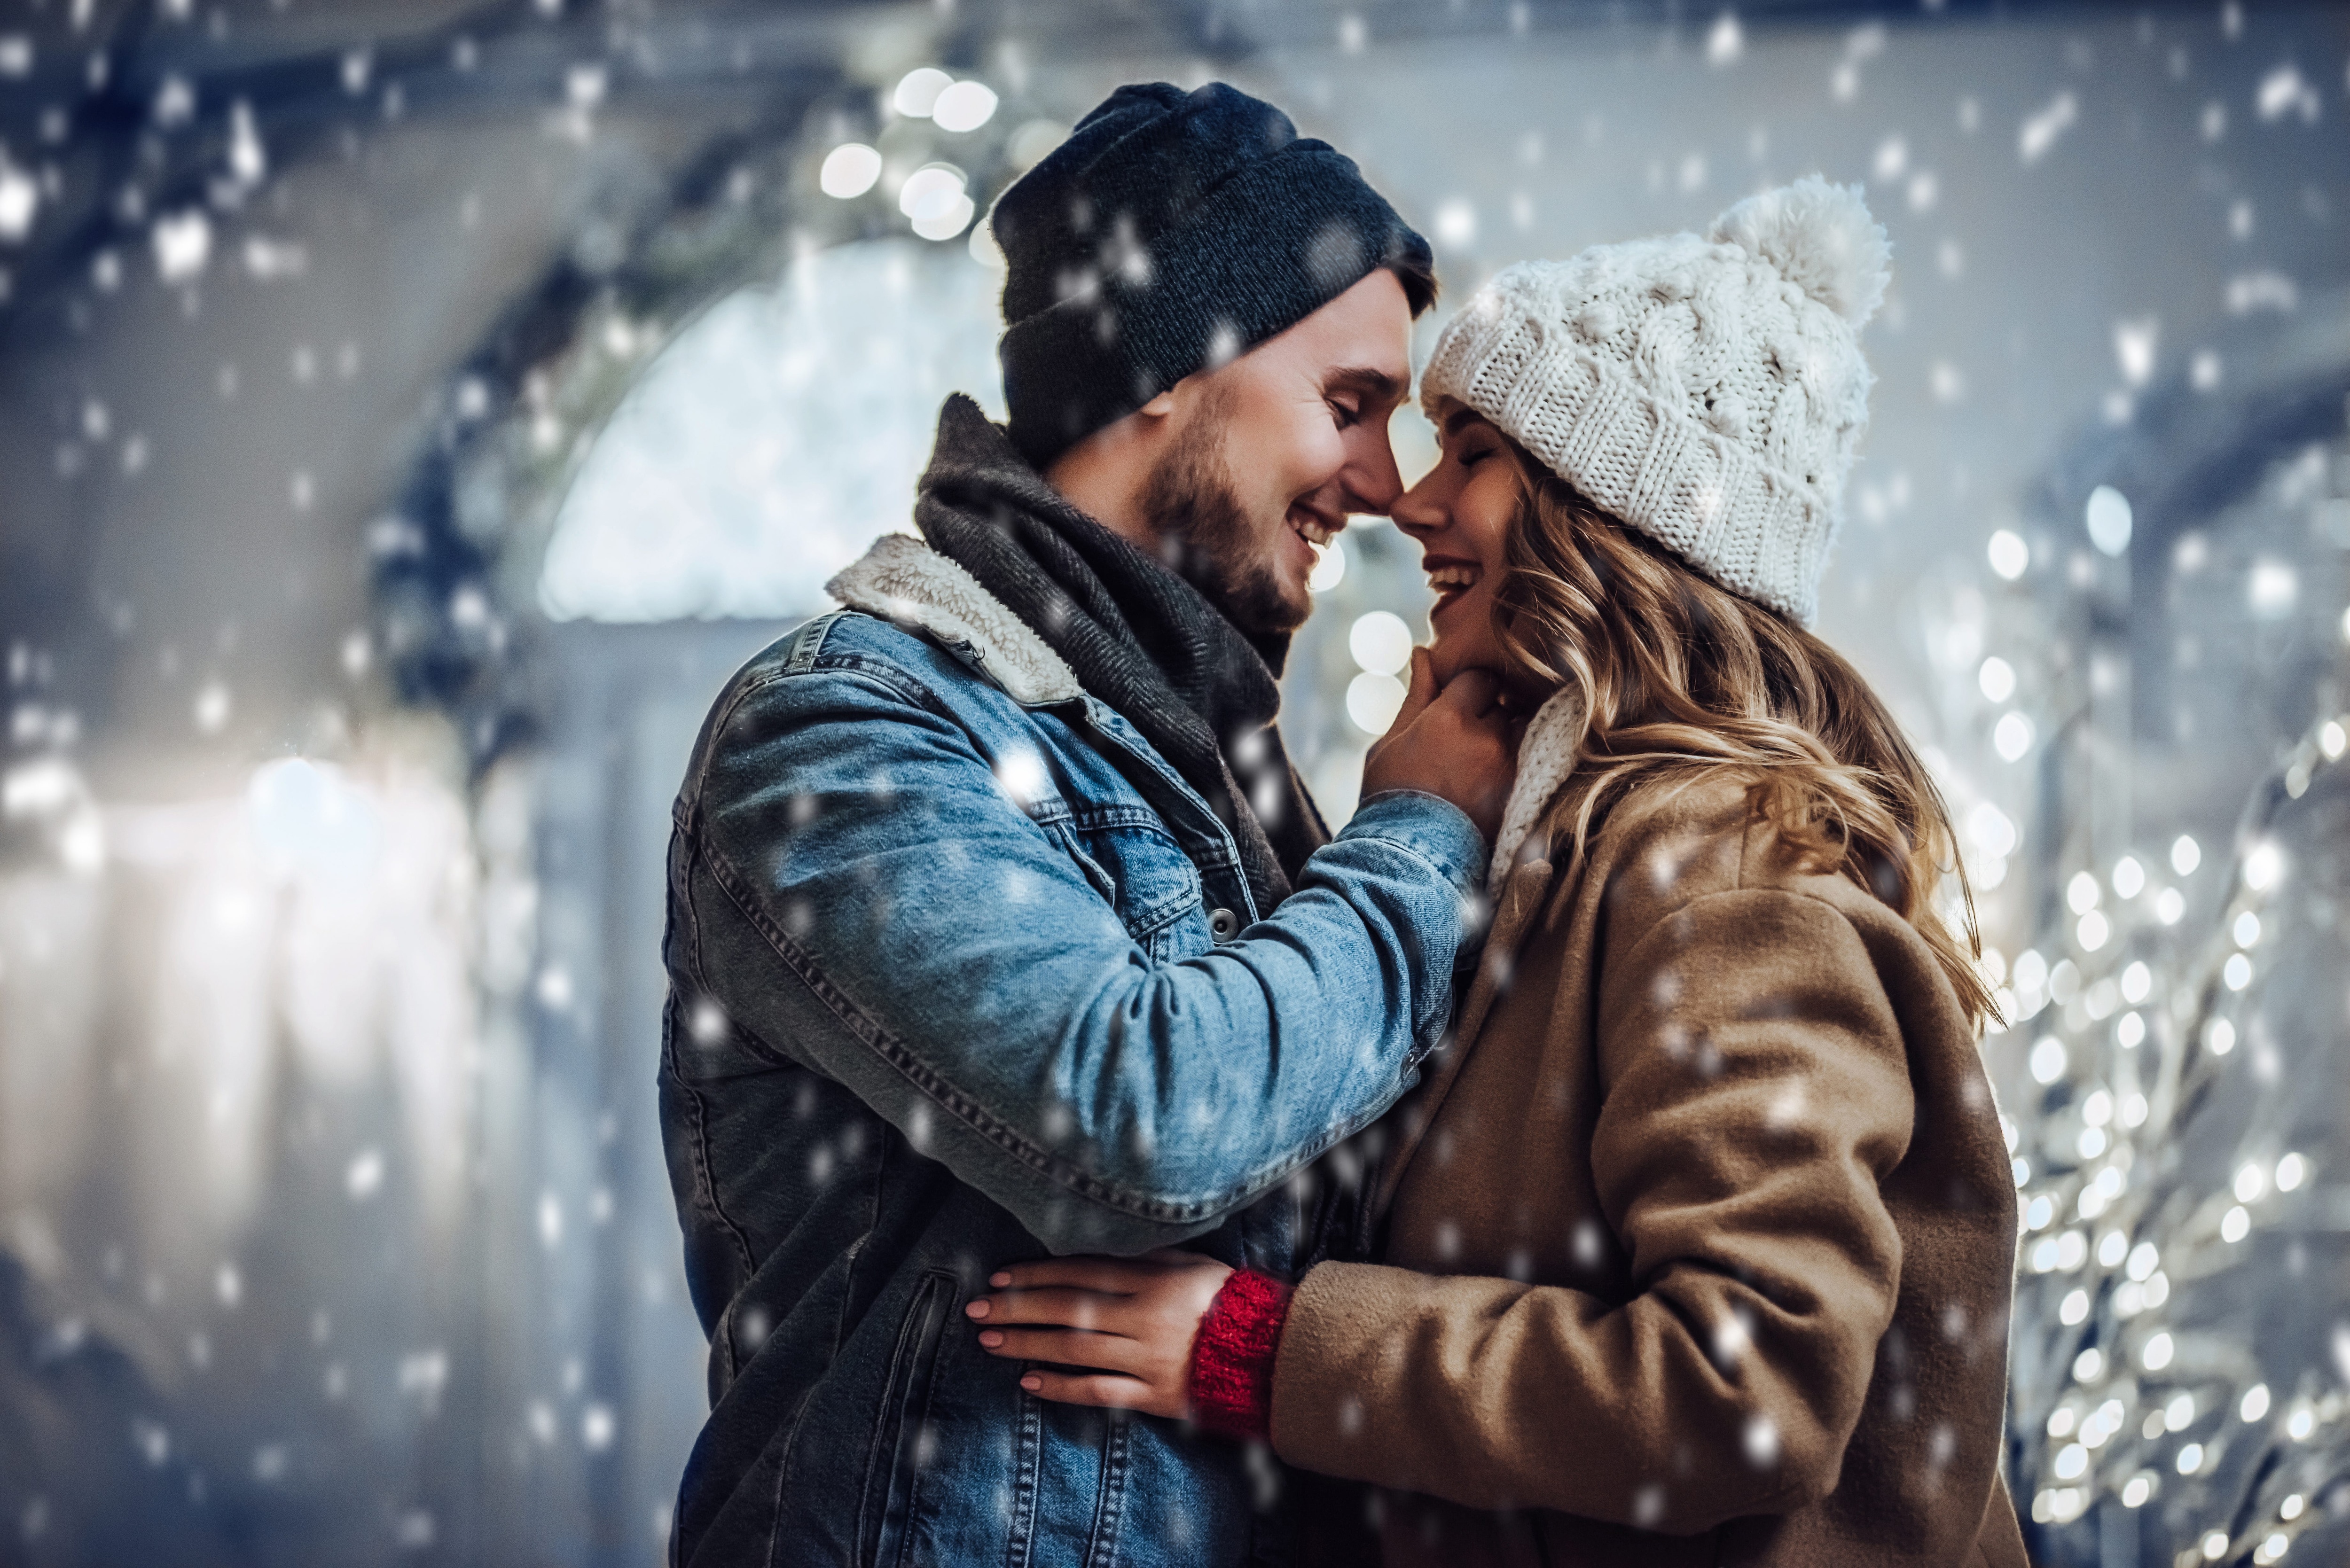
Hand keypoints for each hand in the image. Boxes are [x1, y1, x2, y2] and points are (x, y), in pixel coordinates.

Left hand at [964, 1250, 1231, 1419]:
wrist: (1269, 1352)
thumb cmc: (1227, 1299)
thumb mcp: (1188, 1263)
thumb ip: (1143, 1257)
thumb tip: (1093, 1248)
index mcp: (1152, 1282)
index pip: (1080, 1274)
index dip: (1036, 1274)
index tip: (1000, 1277)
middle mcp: (1144, 1319)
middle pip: (1068, 1311)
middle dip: (1018, 1309)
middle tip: (978, 1310)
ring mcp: (1147, 1360)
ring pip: (1076, 1350)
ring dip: (1029, 1345)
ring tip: (991, 1342)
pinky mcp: (1154, 1396)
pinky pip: (1100, 1392)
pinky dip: (1062, 1388)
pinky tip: (1030, 1382)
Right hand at [1359, 648, 1519, 843]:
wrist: (1408, 863)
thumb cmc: (1390, 800)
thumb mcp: (1390, 743)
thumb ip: (1417, 696)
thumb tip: (1423, 652)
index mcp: (1448, 719)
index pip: (1480, 679)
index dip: (1470, 690)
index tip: (1460, 705)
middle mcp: (1486, 739)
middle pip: (1506, 705)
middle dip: (1492, 713)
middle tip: (1470, 736)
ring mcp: (1509, 768)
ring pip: (1523, 733)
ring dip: (1508, 739)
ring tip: (1484, 759)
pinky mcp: (1522, 796)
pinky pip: (1532, 764)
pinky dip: (1517, 765)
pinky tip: (1495, 780)